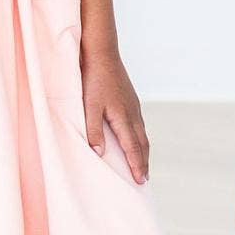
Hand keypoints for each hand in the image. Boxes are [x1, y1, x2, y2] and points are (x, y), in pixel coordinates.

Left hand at [81, 42, 150, 184]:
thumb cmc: (93, 79)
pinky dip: (140, 137)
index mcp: (123, 117)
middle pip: (143, 143)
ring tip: (143, 163)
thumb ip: (93, 130)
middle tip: (144, 179)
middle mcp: (133, 113)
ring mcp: (134, 105)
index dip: (137, 165)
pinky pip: (139, 124)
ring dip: (144, 151)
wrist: (102, 53)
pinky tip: (136, 138)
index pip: (133, 148)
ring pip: (143, 133)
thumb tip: (99, 153)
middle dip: (144, 162)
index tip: (141, 181)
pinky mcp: (131, 99)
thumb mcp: (89, 106)